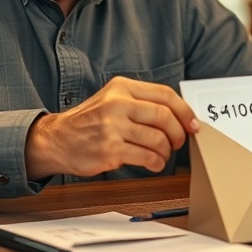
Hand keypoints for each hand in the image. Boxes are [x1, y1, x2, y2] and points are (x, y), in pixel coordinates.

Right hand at [24, 76, 199, 178]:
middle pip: (164, 116)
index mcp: (121, 87)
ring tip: (162, 155)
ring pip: (158, 139)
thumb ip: (141, 102)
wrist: (57, 139)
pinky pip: (146, 157)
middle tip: (179, 142)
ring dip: (167, 151)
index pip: (165, 95)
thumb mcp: (112, 99)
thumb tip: (180, 115)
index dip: (185, 111)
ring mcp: (112, 127)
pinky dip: (156, 163)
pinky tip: (154, 164)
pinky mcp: (110, 150)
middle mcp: (117, 104)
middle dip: (178, 133)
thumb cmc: (90, 121)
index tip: (193, 124)